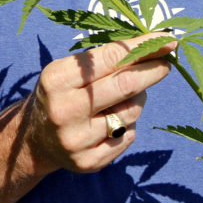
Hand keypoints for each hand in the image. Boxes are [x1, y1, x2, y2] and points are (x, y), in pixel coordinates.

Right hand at [24, 33, 175, 173]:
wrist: (34, 140)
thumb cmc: (61, 94)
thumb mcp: (70, 70)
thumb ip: (106, 60)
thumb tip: (154, 46)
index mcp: (57, 80)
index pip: (111, 58)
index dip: (143, 48)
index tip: (167, 40)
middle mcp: (64, 111)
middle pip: (125, 86)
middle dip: (153, 71)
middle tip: (168, 62)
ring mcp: (76, 140)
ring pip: (131, 112)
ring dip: (137, 100)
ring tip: (121, 98)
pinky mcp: (88, 162)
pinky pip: (128, 137)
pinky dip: (128, 125)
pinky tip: (112, 122)